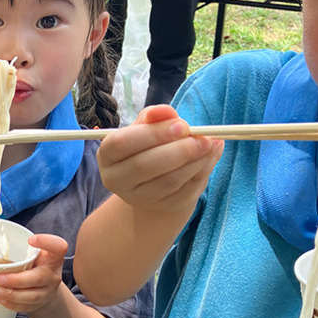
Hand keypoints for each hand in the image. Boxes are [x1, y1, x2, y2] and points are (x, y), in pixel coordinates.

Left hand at [0, 234, 68, 313]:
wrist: (45, 287)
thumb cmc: (36, 265)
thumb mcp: (34, 253)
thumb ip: (21, 249)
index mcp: (53, 257)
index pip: (58, 247)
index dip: (46, 242)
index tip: (30, 240)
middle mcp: (53, 274)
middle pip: (38, 278)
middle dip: (15, 280)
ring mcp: (48, 291)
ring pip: (31, 296)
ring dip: (10, 294)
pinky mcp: (39, 305)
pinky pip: (25, 307)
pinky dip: (11, 303)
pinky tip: (0, 298)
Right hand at [97, 104, 223, 213]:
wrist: (153, 178)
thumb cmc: (147, 146)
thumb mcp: (146, 127)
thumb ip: (154, 116)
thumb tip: (166, 111)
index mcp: (107, 154)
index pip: (122, 143)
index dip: (153, 133)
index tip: (182, 125)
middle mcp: (116, 179)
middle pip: (144, 166)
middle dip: (179, 150)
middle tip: (204, 138)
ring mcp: (137, 197)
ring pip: (168, 181)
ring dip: (195, 161)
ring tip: (211, 144)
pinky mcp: (161, 206)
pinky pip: (184, 191)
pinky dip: (202, 171)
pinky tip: (210, 156)